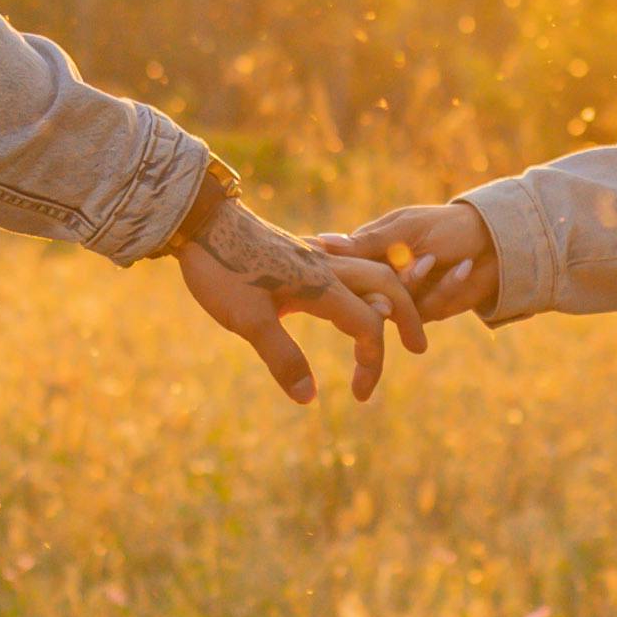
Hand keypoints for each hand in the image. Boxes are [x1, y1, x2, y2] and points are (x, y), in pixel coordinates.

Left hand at [174, 191, 408, 406]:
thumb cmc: (221, 269)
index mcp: (321, 286)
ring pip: (368, 271)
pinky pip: (346, 265)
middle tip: (417, 345)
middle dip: (407, 315)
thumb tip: (308, 397)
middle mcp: (326, 267)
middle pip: (386, 285)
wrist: (199, 219)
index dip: (373, 361)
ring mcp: (313, 256)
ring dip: (388, 296)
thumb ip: (282, 357)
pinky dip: (361, 285)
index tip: (361, 394)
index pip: (367, 325)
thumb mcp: (248, 320)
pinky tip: (346, 298)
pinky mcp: (298, 253)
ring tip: (391, 322)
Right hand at [323, 196, 497, 328]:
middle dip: (392, 283)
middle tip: (421, 262)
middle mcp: (380, 277)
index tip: (367, 266)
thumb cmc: (446, 226)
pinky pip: (427, 311)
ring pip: (396, 307)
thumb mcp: (406, 229)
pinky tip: (465, 266)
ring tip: (439, 258)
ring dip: (422, 282)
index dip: (349, 273)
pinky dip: (449, 286)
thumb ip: (368, 242)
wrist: (492, 242)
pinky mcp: (425, 314)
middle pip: (366, 295)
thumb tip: (321, 242)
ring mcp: (402, 299)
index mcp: (369, 251)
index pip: (344, 269)